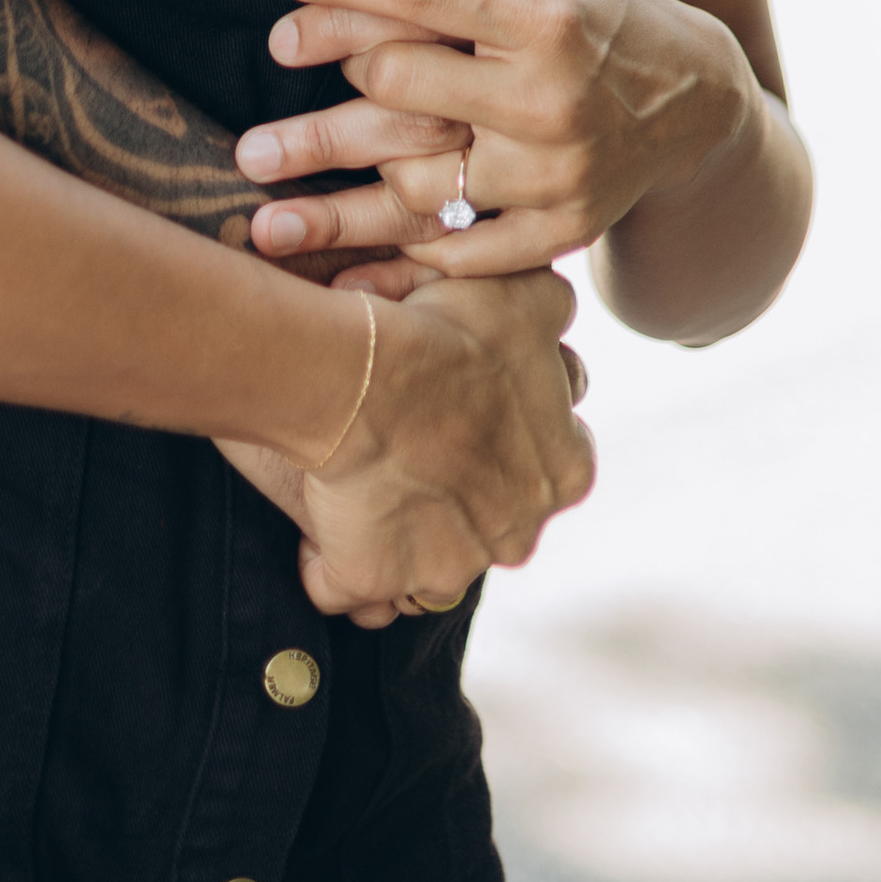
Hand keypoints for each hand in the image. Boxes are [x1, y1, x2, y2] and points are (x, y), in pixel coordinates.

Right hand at [221, 269, 593, 624]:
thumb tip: (554, 314)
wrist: (367, 372)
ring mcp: (448, 566)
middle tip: (417, 433)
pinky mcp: (374, 579)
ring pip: (425, 553)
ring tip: (362, 475)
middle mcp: (517, 533)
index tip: (471, 398)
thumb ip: (554, 312)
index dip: (512, 425)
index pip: (553, 457)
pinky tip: (316, 525)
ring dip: (401, 524)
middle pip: (493, 511)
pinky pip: (345, 585)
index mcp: (564, 472)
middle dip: (462, 481)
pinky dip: (327, 562)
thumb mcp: (532, 296)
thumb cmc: (448, 332)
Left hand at [238, 0, 754, 275]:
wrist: (692, 98)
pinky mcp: (562, 231)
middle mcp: (549, 98)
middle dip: (324, 73)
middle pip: (397, 86)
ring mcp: (556, 175)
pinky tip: (344, 263)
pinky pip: (461, 252)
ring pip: (414, 180)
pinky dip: (402, 257)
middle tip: (275, 65)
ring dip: (346, 179)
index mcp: (543, 16)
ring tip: (277, 192)